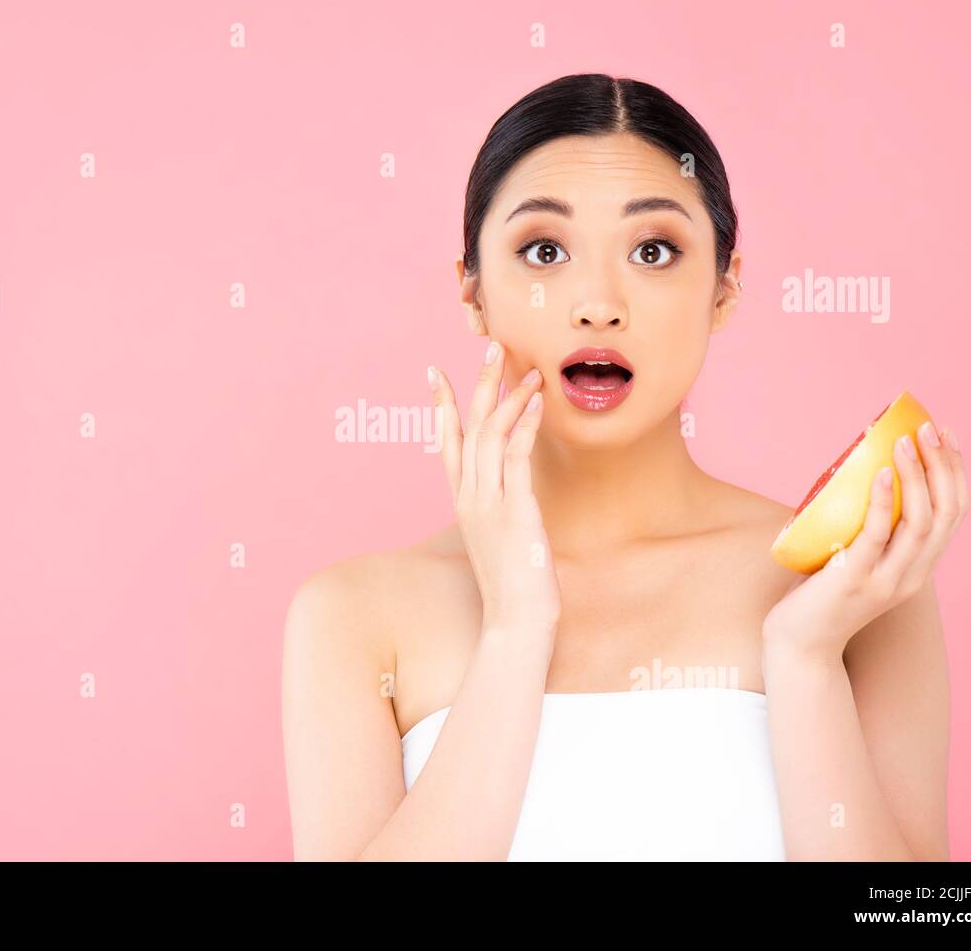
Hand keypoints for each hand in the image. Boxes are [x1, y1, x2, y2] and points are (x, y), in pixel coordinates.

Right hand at [427, 340, 560, 640]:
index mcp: (464, 502)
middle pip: (467, 428)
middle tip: (491, 346)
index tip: (434, 372)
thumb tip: (513, 493)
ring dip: (508, 396)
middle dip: (477, 384)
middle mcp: (470, 498)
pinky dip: (524, 424)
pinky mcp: (514, 510)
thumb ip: (501, 510)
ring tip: (526, 367)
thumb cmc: (513, 586)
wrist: (515, 623)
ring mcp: (489, 503)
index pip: (446, 443)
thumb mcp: (501, 539)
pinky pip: (516, 457)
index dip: (442, 406)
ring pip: (490, 436)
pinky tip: (535, 402)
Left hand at [763, 421, 969, 662]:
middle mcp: (912, 576)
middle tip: (929, 427)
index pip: (952, 515)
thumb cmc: (819, 597)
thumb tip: (850, 478)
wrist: (799, 645)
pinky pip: (877, 536)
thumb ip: (864, 532)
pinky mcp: (855, 581)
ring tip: (904, 440)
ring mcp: (886, 580)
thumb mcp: (855, 561)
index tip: (947, 436)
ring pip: (919, 522)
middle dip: (943, 466)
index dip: (955, 473)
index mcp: (918, 569)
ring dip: (916, 476)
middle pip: (945, 513)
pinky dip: (883, 502)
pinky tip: (882, 474)